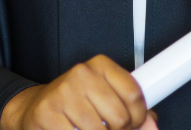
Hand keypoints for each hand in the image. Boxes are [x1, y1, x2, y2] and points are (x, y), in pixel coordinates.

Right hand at [0, 54, 157, 129]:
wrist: (37, 107)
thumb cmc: (76, 103)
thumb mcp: (106, 99)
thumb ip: (133, 113)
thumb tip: (153, 126)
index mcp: (100, 65)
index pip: (134, 94)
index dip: (138, 117)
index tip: (133, 123)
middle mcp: (82, 74)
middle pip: (120, 117)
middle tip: (109, 129)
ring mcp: (64, 92)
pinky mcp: (48, 112)